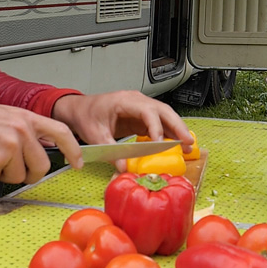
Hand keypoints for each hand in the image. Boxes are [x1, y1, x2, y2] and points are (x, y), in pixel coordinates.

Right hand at [0, 102, 83, 184]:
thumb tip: (44, 145)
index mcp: (26, 118)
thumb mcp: (6, 115)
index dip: (73, 150)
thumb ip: (27, 129)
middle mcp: (21, 131)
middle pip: (41, 166)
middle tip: (12, 167)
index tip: (77, 162)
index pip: (61, 133)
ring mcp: (9, 147)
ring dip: (3, 173)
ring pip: (18, 176)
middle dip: (29, 174)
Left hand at [50, 91, 192, 171]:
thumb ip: (110, 150)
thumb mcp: (94, 134)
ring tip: (187, 144)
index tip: (161, 143)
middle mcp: (136, 101)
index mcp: (124, 100)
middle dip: (177, 125)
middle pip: (163, 110)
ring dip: (176, 129)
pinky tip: (175, 143)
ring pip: (164, 115)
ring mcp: (140, 107)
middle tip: (187, 141)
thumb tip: (123, 167)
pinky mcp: (141, 116)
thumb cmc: (86, 115)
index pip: (147, 110)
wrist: (79, 109)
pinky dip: (168, 132)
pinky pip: (158, 122)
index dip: (156, 126)